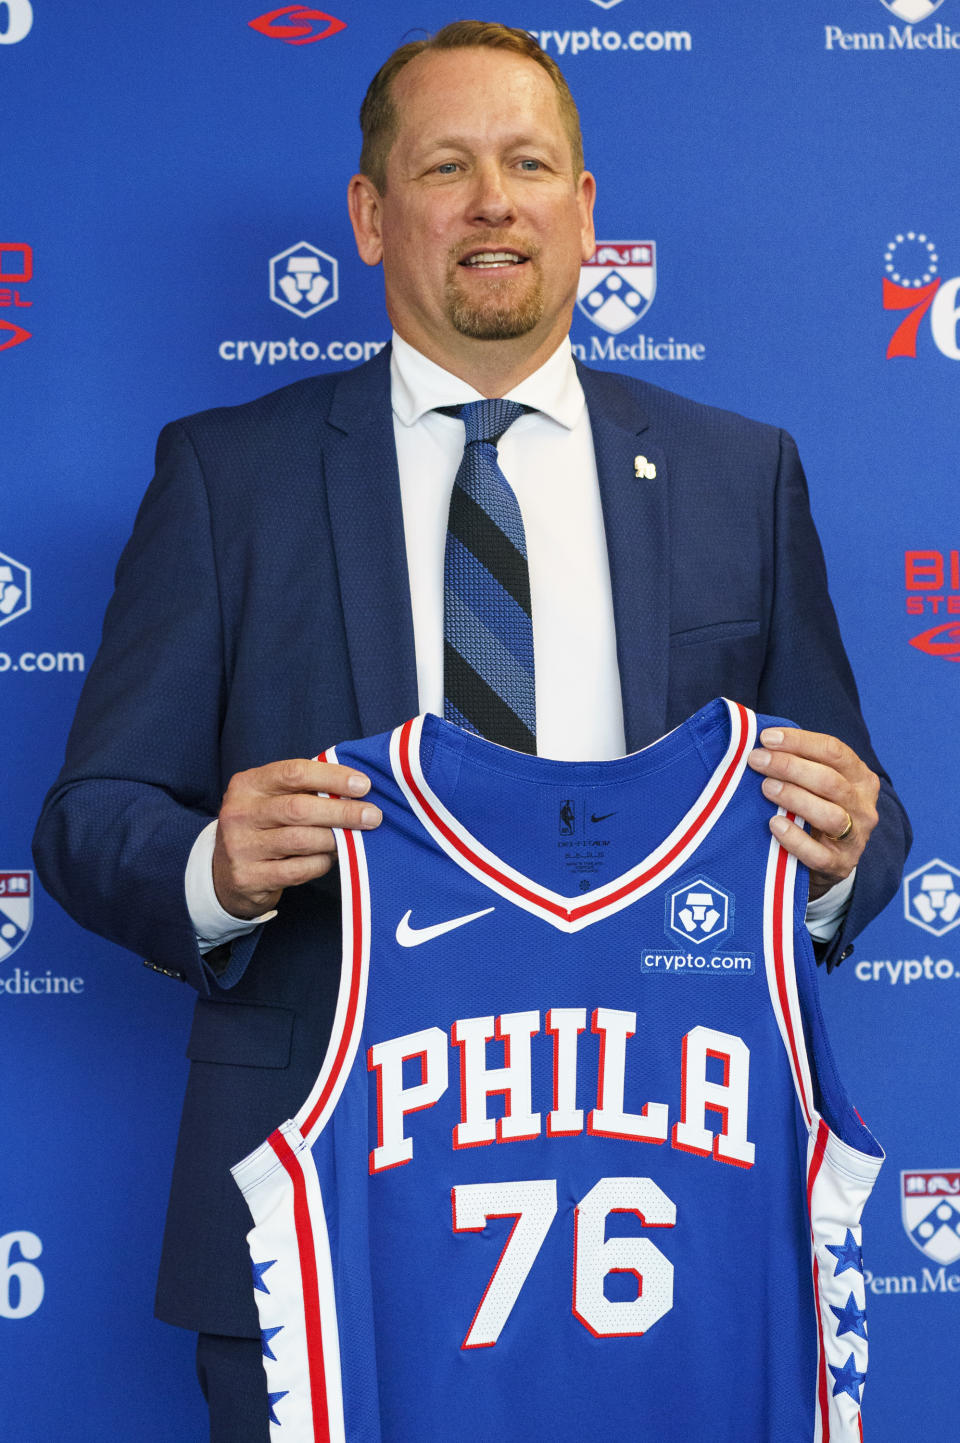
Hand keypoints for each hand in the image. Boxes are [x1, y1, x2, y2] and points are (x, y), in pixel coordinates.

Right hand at [212, 759, 380, 918]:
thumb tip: (357, 787)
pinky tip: (331, 857)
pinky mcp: (248, 877)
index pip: (294, 772)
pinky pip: (298, 870)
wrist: (224, 873)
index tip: (364, 785)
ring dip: (336, 839)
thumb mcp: (272, 799)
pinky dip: (322, 863)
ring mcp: (241, 847)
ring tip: (355, 838)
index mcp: (247, 784)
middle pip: (299, 808)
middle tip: (372, 816)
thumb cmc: (262, 827)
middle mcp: (239, 813)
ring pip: (301, 840)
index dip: (332, 777)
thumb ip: (305, 789)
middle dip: (342, 812)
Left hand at [747, 727, 878, 899]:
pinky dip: (795, 839)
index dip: (799, 741)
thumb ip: (800, 763)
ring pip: (831, 815)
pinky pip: (819, 854)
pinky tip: (775, 824)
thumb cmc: (815, 810)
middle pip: (830, 781)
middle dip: (790, 766)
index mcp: (861, 779)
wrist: (830, 861)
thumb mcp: (817, 784)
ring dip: (795, 798)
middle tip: (757, 760)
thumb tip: (760, 742)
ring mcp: (855, 838)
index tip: (766, 738)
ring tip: (766, 788)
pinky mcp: (840, 866)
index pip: (834, 751)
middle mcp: (864, 807)